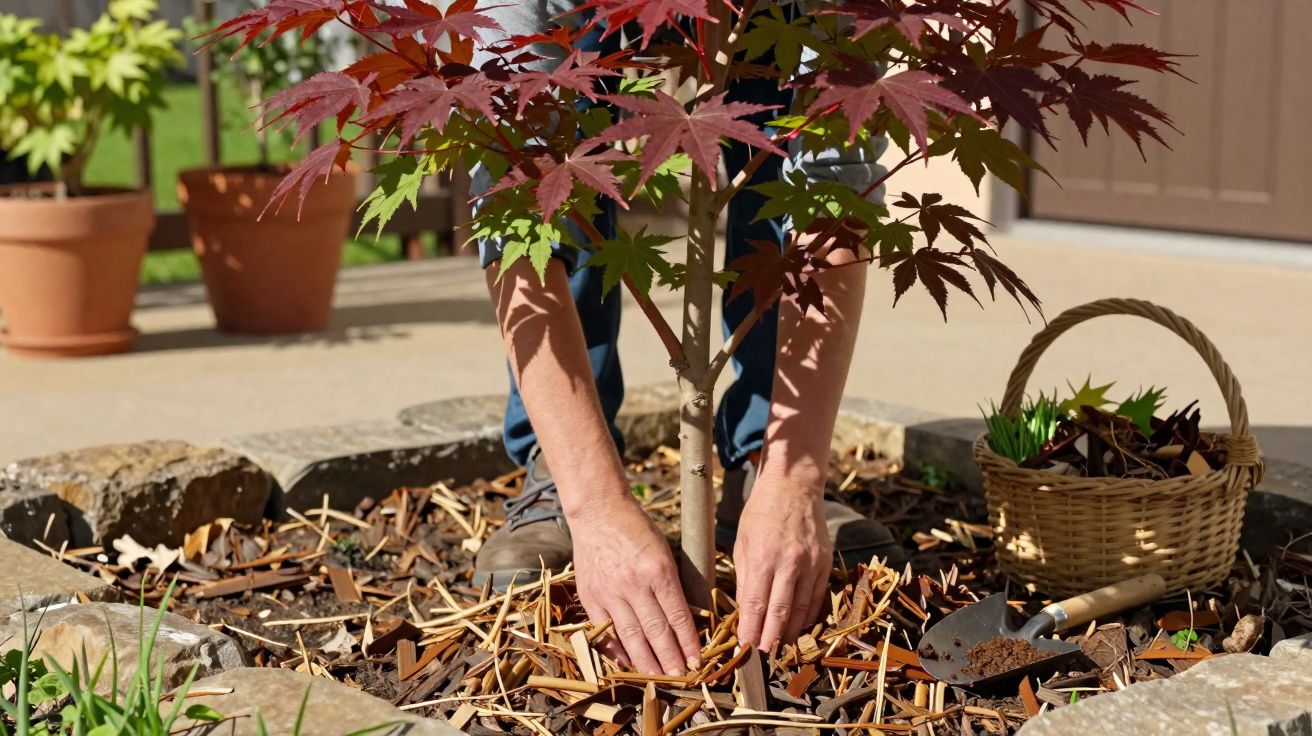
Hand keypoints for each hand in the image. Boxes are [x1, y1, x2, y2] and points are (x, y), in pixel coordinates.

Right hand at [571, 496, 702, 674]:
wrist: (598, 512)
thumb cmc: (636, 528)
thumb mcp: (664, 551)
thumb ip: (671, 584)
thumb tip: (682, 619)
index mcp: (658, 570)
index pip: (678, 616)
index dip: (689, 643)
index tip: (697, 660)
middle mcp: (634, 584)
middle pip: (656, 632)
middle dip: (671, 659)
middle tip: (682, 678)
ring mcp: (609, 591)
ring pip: (631, 636)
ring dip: (646, 661)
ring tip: (658, 678)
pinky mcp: (590, 595)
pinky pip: (605, 630)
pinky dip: (617, 649)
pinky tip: (628, 662)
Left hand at [732, 474, 831, 651]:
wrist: (794, 486)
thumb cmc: (761, 513)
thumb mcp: (742, 543)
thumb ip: (744, 579)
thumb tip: (745, 613)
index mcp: (763, 557)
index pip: (756, 606)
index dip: (750, 633)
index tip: (744, 651)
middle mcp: (789, 563)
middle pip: (780, 614)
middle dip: (770, 641)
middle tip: (762, 661)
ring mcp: (811, 564)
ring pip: (802, 610)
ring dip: (790, 634)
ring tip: (779, 650)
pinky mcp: (825, 563)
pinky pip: (817, 598)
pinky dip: (808, 617)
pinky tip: (798, 628)